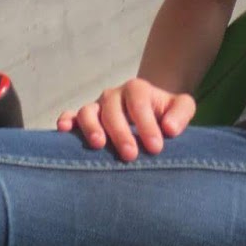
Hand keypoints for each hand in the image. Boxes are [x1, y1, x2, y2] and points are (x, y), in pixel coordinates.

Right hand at [57, 78, 195, 159]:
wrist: (150, 111)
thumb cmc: (166, 113)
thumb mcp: (181, 107)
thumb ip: (181, 113)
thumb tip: (170, 129)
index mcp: (137, 89)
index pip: (138, 103)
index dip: (146, 125)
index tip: (156, 147)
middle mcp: (114, 95)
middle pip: (112, 110)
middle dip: (121, 133)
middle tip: (131, 155)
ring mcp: (97, 106)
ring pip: (88, 112)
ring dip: (91, 128)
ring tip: (98, 145)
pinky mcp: (83, 118)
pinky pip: (70, 116)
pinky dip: (65, 120)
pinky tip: (64, 131)